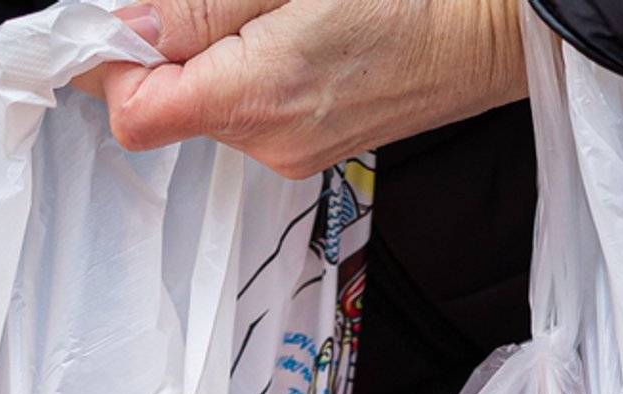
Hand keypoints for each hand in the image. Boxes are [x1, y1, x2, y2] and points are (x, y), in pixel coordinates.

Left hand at [73, 0, 526, 177]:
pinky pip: (249, 107)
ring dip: (210, 54)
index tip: (115, 19)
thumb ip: (197, 7)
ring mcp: (292, 150)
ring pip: (205, 104)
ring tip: (271, 10)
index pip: (131, 109)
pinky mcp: (313, 144)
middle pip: (162, 106)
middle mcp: (269, 141)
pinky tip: (293, 31)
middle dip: (163, 48)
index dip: (110, 58)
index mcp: (257, 97)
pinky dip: (248, 68)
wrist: (512, 22)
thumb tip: (123, 27)